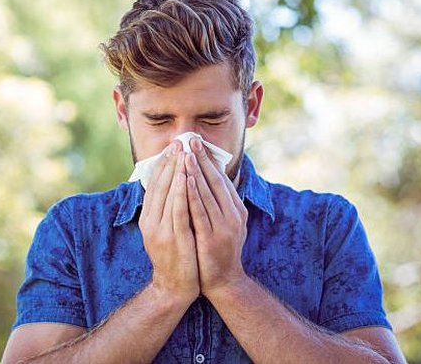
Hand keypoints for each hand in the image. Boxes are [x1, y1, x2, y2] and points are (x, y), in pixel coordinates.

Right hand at [139, 141, 199, 303]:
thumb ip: (164, 209)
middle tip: (179, 142)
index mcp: (148, 217)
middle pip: (160, 185)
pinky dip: (180, 192)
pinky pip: (178, 211)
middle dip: (170, 162)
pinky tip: (185, 177)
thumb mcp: (163, 229)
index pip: (155, 184)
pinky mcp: (173, 238)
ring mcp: (161, 230)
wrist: (174, 286)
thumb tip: (170, 185)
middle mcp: (151, 221)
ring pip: (168, 194)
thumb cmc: (173, 254)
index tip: (173, 146)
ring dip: (176, 171)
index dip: (164, 164)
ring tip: (183, 152)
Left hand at [184, 138, 248, 296]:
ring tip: (185, 154)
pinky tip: (184, 180)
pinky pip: (200, 211)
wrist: (224, 281)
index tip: (197, 143)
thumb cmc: (219, 249)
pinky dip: (192, 194)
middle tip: (191, 139)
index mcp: (236, 209)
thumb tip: (205, 179)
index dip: (208, 160)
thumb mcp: (224, 223)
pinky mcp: (213, 238)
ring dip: (196, 171)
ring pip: (208, 193)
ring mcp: (225, 226)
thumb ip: (218, 203)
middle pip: (216, 181)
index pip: (221, 179)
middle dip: (202, 159)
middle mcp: (233, 214)